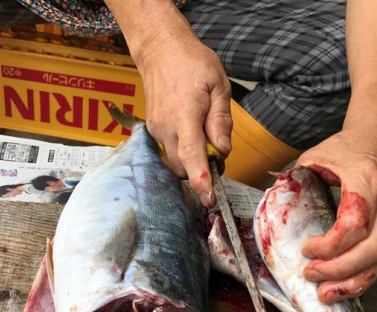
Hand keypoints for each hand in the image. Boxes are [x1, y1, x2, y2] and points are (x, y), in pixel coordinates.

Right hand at [134, 31, 232, 206]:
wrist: (160, 49)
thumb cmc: (192, 63)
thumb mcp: (218, 86)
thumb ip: (221, 120)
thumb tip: (223, 150)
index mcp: (184, 114)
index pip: (191, 154)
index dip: (200, 179)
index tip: (208, 197)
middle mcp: (166, 126)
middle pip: (182, 166)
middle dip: (200, 172)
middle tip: (218, 158)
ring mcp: (156, 129)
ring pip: (174, 161)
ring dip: (191, 162)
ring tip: (205, 139)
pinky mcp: (153, 130)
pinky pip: (169, 151)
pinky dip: (183, 152)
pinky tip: (192, 134)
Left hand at [297, 121, 376, 302]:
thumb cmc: (351, 148)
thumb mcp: (318, 154)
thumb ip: (296, 175)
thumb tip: (272, 192)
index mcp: (366, 183)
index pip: (355, 223)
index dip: (331, 244)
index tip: (307, 249)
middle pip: (373, 249)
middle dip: (340, 270)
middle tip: (312, 275)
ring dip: (353, 283)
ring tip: (327, 294)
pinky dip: (364, 279)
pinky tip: (343, 287)